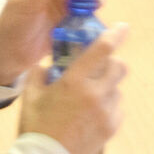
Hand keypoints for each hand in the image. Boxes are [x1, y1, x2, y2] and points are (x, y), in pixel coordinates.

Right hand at [18, 25, 128, 153]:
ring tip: (91, 96)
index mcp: (75, 81)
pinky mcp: (111, 127)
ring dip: (108, 87)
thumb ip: (38, 75)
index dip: (114, 35)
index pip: (102, 50)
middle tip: (99, 67)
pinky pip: (117, 108)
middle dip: (112, 62)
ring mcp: (106, 112)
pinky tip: (94, 112)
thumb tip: (46, 66)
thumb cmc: (37, 127)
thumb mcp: (31, 97)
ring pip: (118, 89)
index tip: (122, 27)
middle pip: (119, 67)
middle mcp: (96, 93)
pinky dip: (109, 105)